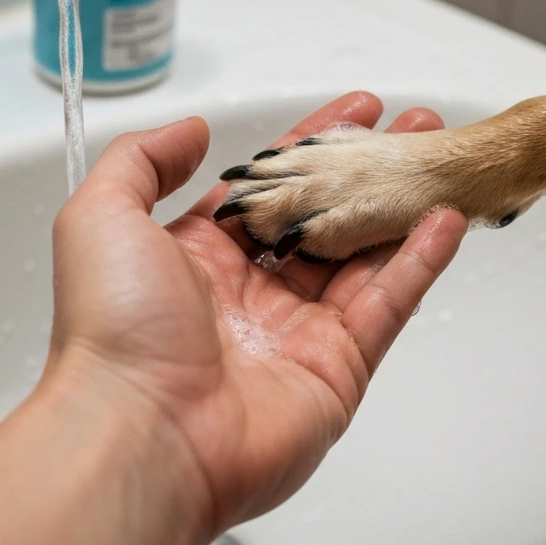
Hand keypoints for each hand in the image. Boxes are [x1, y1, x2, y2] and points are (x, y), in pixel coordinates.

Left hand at [50, 92, 467, 539]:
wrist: (141, 434)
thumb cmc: (113, 330)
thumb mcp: (100, 217)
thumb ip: (143, 161)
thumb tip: (192, 131)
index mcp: (200, 259)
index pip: (271, 187)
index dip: (312, 146)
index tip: (355, 111)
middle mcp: (252, 295)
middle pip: (326, 216)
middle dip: (370, 169)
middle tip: (412, 129)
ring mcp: (299, 333)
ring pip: (365, 255)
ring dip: (405, 204)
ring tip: (442, 159)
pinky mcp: (337, 370)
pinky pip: (388, 305)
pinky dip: (421, 262)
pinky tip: (445, 218)